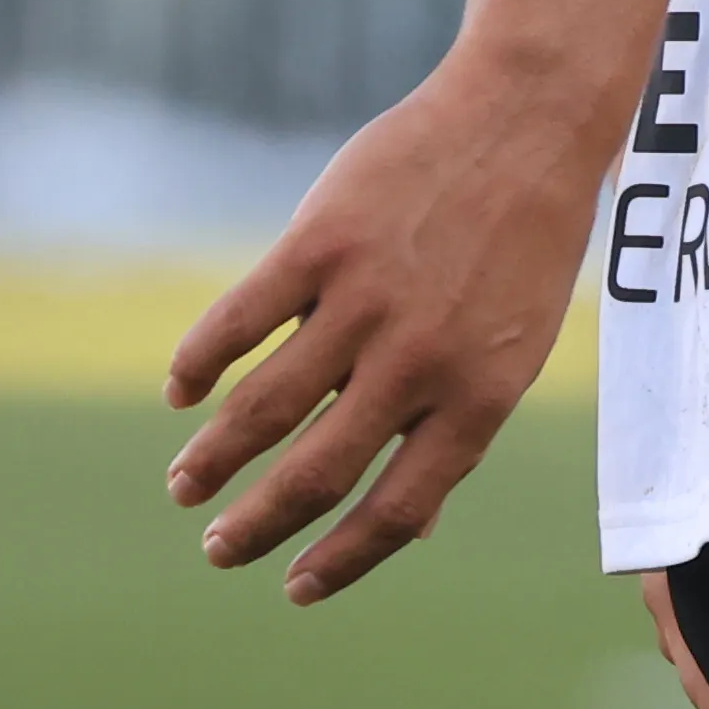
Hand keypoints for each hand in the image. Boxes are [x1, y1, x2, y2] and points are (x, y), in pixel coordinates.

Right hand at [164, 66, 601, 600]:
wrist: (529, 120)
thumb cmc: (524, 242)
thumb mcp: (518, 346)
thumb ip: (458, 427)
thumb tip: (413, 528)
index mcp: (479, 396)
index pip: (397, 508)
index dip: (340, 561)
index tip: (293, 588)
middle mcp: (421, 360)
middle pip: (318, 472)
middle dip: (258, 525)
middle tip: (218, 549)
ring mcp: (368, 301)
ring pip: (265, 407)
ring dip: (213, 457)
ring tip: (184, 485)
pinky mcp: (321, 243)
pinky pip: (239, 322)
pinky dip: (199, 363)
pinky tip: (180, 391)